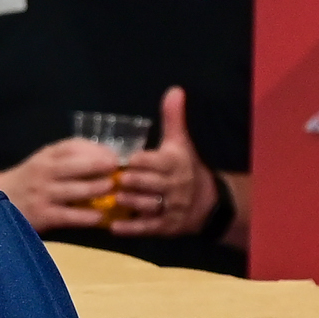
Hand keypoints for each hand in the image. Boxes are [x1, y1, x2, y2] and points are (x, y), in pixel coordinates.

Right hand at [0, 138, 126, 234]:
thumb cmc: (27, 181)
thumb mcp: (42, 162)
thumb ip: (67, 157)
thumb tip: (103, 156)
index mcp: (45, 156)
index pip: (73, 146)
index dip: (97, 150)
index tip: (114, 156)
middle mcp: (44, 172)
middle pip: (78, 165)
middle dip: (101, 167)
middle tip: (119, 170)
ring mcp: (43, 194)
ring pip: (77, 190)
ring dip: (99, 189)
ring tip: (112, 191)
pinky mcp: (43, 215)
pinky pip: (70, 215)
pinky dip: (87, 216)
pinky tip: (100, 217)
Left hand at [99, 90, 217, 239]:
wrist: (206, 202)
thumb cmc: (185, 167)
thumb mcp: (180, 142)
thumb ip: (173, 118)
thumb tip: (175, 89)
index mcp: (175, 164)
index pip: (156, 161)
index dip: (140, 161)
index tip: (127, 160)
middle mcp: (174, 186)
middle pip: (150, 184)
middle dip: (132, 182)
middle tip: (112, 180)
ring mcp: (171, 207)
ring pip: (148, 205)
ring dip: (130, 203)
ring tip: (113, 199)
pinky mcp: (166, 226)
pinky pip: (147, 228)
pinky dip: (131, 228)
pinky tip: (114, 227)